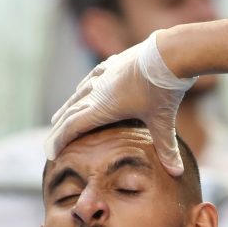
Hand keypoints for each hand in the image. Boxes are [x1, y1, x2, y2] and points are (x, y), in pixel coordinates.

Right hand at [45, 30, 195, 172]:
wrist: (169, 53)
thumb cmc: (163, 88)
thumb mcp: (164, 121)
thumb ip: (167, 148)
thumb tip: (177, 173)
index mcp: (103, 106)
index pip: (73, 126)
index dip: (59, 141)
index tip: (49, 153)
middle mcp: (97, 90)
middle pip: (71, 112)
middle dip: (59, 130)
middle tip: (50, 143)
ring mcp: (104, 74)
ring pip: (79, 94)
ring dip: (68, 108)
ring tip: (58, 117)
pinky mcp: (114, 63)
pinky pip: (92, 78)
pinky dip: (84, 88)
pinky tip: (85, 88)